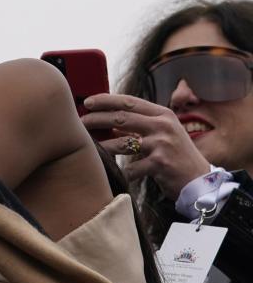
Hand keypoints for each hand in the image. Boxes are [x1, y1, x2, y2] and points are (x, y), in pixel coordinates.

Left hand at [82, 93, 209, 197]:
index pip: (129, 101)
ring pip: (121, 143)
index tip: (87, 102)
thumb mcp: (163, 134)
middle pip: (121, 118)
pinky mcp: (160, 164)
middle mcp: (163, 126)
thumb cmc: (177, 157)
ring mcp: (162, 144)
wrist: (201, 182)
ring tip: (89, 148)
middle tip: (81, 123)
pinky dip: (120, 172)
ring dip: (101, 146)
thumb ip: (141, 125)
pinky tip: (111, 174)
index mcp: (163, 114)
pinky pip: (131, 168)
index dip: (105, 100)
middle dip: (96, 119)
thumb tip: (109, 120)